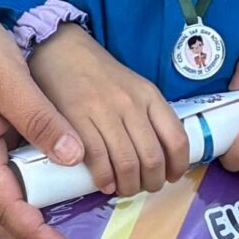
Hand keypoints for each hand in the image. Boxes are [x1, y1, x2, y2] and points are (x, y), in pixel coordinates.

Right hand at [28, 24, 187, 197]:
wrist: (62, 49)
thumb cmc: (99, 75)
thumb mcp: (133, 88)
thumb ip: (147, 116)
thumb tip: (159, 159)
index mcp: (150, 95)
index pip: (177, 139)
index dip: (177, 167)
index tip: (170, 178)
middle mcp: (131, 103)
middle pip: (153, 158)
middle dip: (150, 183)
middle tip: (142, 187)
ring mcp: (104, 110)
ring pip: (127, 163)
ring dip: (127, 186)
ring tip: (122, 188)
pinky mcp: (77, 118)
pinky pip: (98, 159)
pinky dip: (104, 179)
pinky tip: (103, 183)